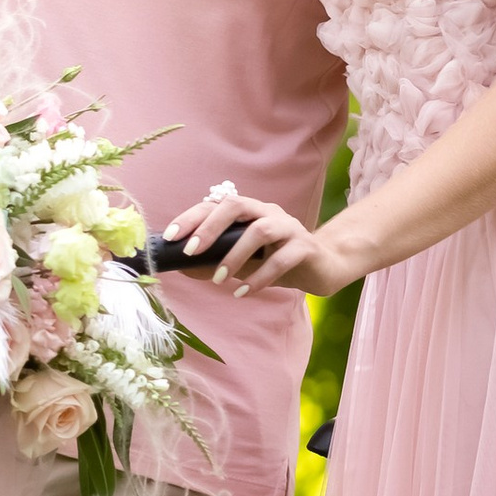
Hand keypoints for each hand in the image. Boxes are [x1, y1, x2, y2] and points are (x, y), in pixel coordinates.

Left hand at [161, 184, 358, 298]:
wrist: (325, 267)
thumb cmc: (279, 261)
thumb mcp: (244, 263)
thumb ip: (216, 263)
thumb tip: (182, 269)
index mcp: (251, 211)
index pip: (217, 204)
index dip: (192, 218)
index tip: (171, 237)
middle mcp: (269, 212)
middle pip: (237, 205)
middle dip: (211, 227)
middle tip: (192, 252)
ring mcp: (290, 227)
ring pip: (260, 230)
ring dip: (235, 255)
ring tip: (220, 280)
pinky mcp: (306, 247)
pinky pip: (282, 259)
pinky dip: (260, 276)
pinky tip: (245, 291)